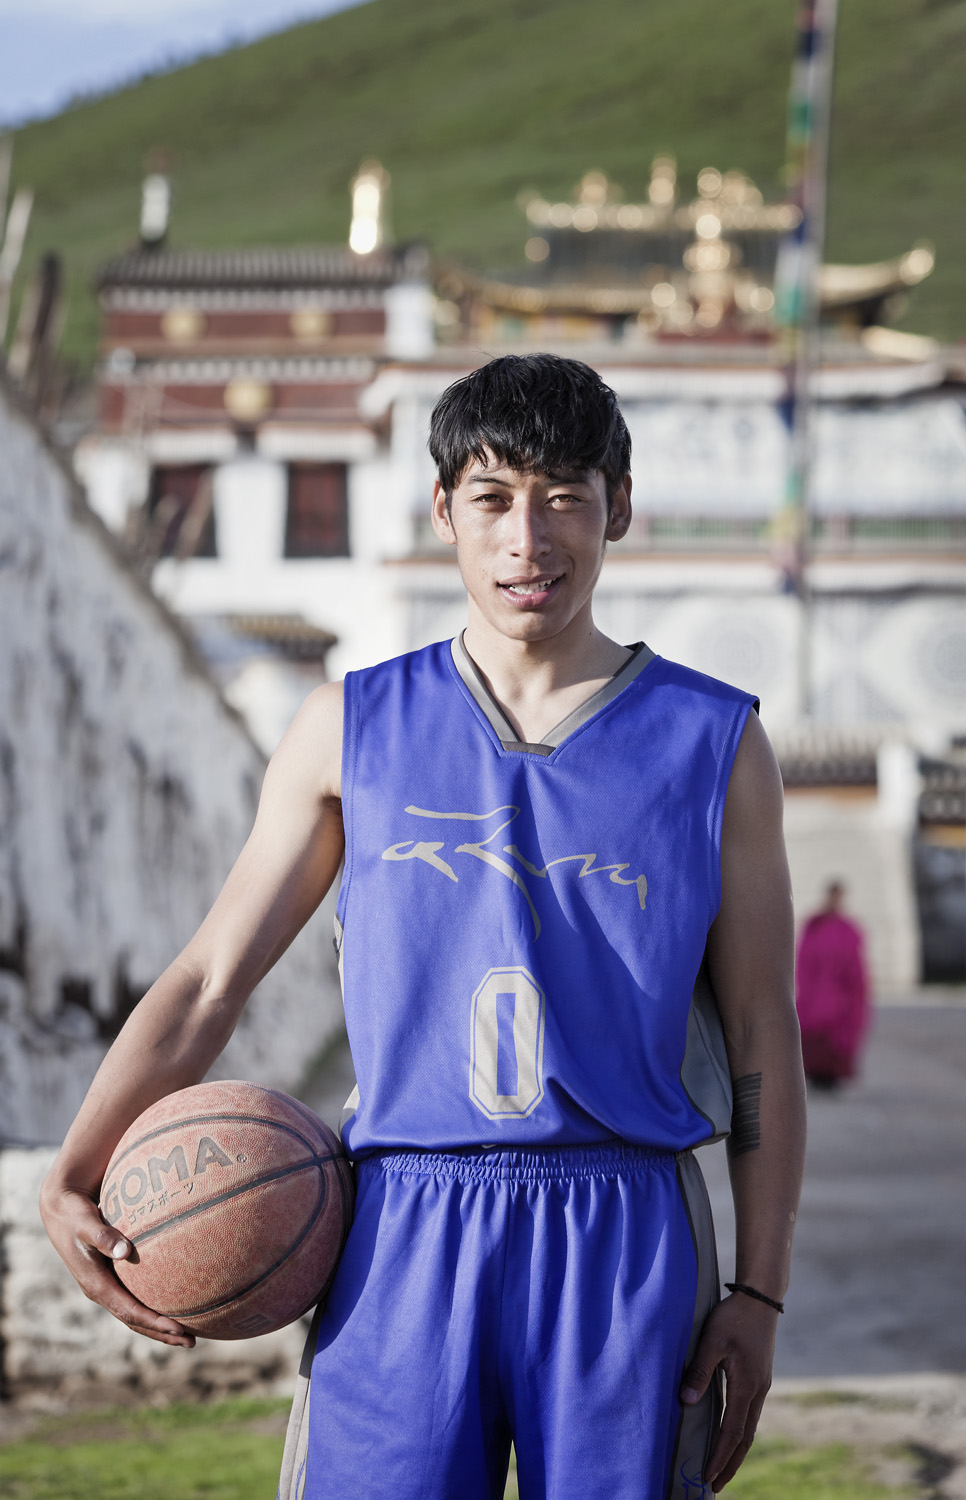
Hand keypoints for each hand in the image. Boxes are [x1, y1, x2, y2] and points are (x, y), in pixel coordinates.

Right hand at [39, 1179, 195, 1347]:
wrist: (60, 1209)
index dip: (153, 1322)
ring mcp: (106, 1285)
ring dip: (160, 1326)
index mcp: (95, 1285)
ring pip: (135, 1313)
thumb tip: (124, 1250)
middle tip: (191, 1342)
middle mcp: (102, 1290)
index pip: (129, 1311)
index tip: (178, 1328)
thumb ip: (103, 1236)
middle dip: (162, 1334)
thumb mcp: (85, 1224)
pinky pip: (136, 1297)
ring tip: (189, 1334)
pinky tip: (176, 1302)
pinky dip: (154, 1306)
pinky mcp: (112, 1276)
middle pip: (135, 1321)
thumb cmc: (74, 1215)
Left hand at [680, 1291, 777, 1490]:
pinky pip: (750, 1414)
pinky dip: (740, 1432)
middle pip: (745, 1439)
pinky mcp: (759, 1378)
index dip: (719, 1456)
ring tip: (722, 1469)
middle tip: (716, 1486)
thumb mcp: (712, 1341)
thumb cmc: (734, 1317)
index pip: (732, 1432)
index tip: (708, 1477)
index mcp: (747, 1386)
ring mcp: (761, 1385)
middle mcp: (758, 1391)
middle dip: (730, 1464)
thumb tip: (686, 1403)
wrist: (760, 1298)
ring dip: (736, 1451)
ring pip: (750, 1428)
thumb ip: (699, 1372)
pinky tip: (730, 1435)